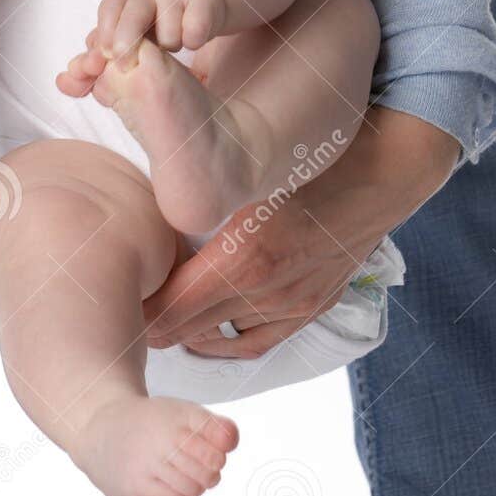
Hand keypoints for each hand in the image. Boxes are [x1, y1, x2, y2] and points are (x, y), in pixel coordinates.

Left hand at [96, 0, 227, 59]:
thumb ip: (97, 56)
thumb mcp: (123, 33)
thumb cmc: (153, 21)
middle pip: (134, 14)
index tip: (107, 56)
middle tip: (126, 66)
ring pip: (168, 33)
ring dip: (170, 47)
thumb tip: (68, 78)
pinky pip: (194, 32)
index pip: (109, 8)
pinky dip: (192, 42)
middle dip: (127, 42)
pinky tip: (192, 39)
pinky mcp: (205, 0)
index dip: (105, 33)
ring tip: (172, 43)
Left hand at [142, 109, 459, 355]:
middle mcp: (267, 291)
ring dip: (181, 327)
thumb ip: (192, 189)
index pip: (167, 309)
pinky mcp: (310, 308)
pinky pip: (254, 343)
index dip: (132, 305)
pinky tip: (200, 326)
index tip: (109, 287)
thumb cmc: (311, 152)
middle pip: (183, 332)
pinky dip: (221, 340)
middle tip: (120, 298)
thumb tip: (136, 193)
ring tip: (152, 306)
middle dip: (147, 319)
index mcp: (244, 256)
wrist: (387, 167)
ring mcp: (291, 305)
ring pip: (214, 341)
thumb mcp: (244, 165)